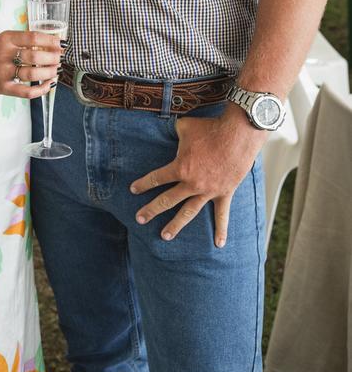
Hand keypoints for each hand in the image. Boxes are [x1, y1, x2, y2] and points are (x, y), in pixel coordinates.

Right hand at [0, 29, 62, 98]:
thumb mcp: (4, 39)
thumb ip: (24, 40)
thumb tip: (52, 43)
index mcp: (6, 39)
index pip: (33, 37)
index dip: (51, 41)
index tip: (61, 44)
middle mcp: (4, 55)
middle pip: (34, 57)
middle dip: (52, 58)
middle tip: (59, 58)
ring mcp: (3, 73)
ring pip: (32, 75)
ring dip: (49, 73)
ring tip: (56, 70)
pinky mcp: (3, 88)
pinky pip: (26, 92)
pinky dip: (41, 90)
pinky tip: (49, 84)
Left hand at [130, 105, 266, 246]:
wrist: (238, 134)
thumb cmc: (210, 128)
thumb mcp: (185, 127)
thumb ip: (176, 134)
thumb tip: (173, 134)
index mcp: (180, 168)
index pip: (156, 178)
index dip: (143, 184)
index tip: (133, 189)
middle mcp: (192, 184)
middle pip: (167, 200)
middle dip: (151, 210)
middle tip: (139, 219)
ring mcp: (208, 191)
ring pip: (188, 212)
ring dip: (176, 225)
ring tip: (165, 236)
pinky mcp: (225, 193)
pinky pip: (222, 215)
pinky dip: (221, 230)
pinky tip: (219, 244)